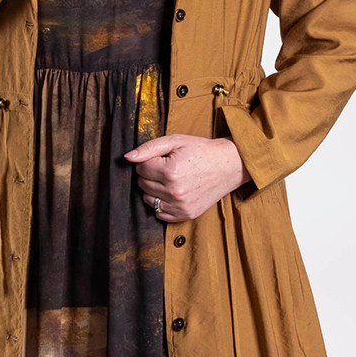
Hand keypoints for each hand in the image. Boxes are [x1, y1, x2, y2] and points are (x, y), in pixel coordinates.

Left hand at [124, 134, 251, 220]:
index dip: (149, 161)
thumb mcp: (175, 141)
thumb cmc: (201, 150)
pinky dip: (161, 203)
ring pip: (148, 199)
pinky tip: (173, 192)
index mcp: (171, 171)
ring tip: (171, 180)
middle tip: (167, 168)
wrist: (229, 165)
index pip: (141, 168)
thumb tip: (127, 158)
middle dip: (150, 174)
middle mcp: (174, 191)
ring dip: (154, 189)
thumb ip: (149, 148)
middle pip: (142, 184)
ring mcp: (180, 206)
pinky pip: (159, 214)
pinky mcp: (186, 215)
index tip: (163, 158)